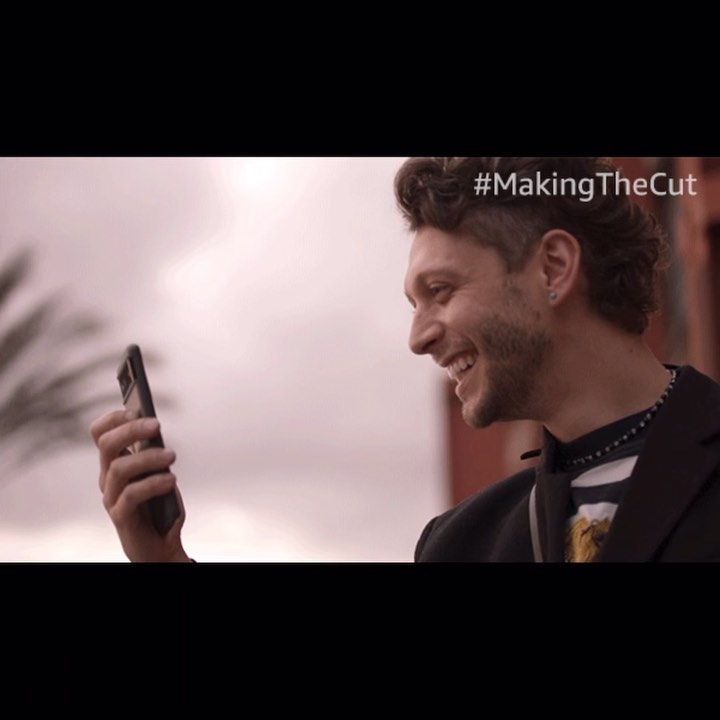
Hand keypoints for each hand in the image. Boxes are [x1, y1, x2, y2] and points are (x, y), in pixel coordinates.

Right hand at [89, 409, 190, 561]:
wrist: (160, 546)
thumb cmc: (160, 506)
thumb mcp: (160, 474)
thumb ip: (155, 455)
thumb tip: (156, 432)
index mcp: (114, 463)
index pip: (99, 433)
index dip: (113, 419)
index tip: (135, 410)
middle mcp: (108, 477)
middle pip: (106, 445)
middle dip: (130, 430)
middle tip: (157, 425)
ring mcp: (111, 497)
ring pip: (119, 468)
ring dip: (148, 457)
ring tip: (172, 456)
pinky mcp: (121, 516)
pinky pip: (131, 495)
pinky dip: (153, 483)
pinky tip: (171, 480)